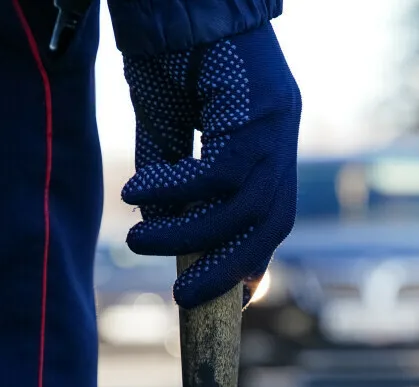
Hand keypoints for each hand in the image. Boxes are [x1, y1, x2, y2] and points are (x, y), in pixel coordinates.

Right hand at [121, 22, 300, 308]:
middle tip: (182, 295)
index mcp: (270, 148)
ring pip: (241, 207)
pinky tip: (136, 193)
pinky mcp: (257, 111)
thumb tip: (160, 233)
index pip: (271, 220)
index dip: (253, 262)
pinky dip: (175, 190)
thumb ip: (172, 179)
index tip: (229, 299)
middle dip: (227, 267)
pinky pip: (217, 173)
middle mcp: (282, 142)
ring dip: (187, 234)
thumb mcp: (171, 126)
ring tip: (137, 242)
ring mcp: (277, 127)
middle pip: (268, 225)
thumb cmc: (176, 56)